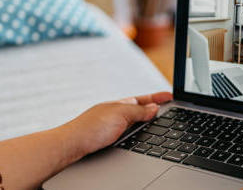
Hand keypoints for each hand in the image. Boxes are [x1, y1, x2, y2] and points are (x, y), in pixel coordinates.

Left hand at [0, 92, 172, 189]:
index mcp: (120, 104)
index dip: (158, 97)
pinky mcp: (109, 139)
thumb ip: (139, 111)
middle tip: (169, 105)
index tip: (171, 96)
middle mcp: (116, 114)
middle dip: (155, 106)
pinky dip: (139, 130)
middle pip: (141, 109)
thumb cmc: (91, 128)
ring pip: (136, 121)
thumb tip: (154, 107)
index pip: (144, 99)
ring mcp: (112, 126)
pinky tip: (140, 135)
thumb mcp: (120, 114)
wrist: (71, 147)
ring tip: (160, 118)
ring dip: (147, 119)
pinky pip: (130, 132)